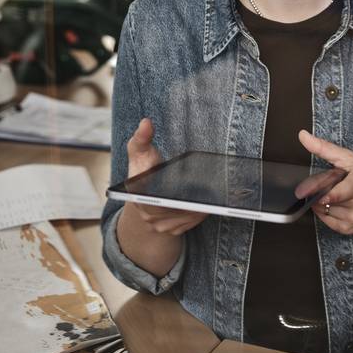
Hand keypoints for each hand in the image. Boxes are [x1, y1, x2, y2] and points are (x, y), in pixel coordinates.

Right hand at [124, 118, 206, 235]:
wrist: (144, 196)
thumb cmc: (144, 169)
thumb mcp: (139, 152)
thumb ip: (141, 138)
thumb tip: (146, 122)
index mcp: (137, 193)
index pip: (152, 196)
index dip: (167, 192)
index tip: (181, 185)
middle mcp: (146, 213)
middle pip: (173, 208)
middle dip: (190, 199)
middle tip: (208, 188)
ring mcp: (159, 224)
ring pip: (185, 216)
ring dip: (200, 206)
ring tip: (215, 193)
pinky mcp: (173, 230)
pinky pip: (190, 222)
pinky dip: (202, 212)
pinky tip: (212, 201)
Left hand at [298, 129, 352, 235]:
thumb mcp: (352, 159)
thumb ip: (325, 148)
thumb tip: (303, 136)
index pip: (347, 189)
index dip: (334, 194)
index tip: (323, 196)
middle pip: (328, 197)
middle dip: (318, 189)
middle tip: (323, 183)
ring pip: (324, 208)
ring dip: (321, 200)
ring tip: (333, 192)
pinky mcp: (349, 229)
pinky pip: (325, 219)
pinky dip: (323, 210)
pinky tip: (332, 203)